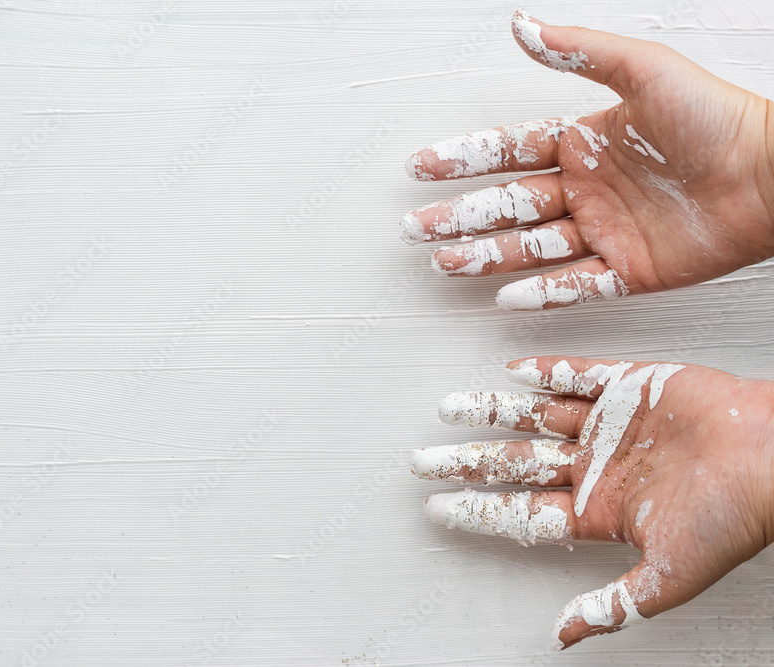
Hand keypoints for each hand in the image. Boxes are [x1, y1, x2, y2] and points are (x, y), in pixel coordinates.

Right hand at [402, 8, 773, 309]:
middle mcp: (588, 189)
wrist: (772, 175)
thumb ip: (578, 53)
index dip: (463, 159)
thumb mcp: (643, 70)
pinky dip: (542, 293)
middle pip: (508, 205)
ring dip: (486, 255)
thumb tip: (522, 24)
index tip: (422, 166)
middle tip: (416, 226)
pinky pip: (576, 284)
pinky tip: (507, 296)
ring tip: (445, 262)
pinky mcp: (629, 269)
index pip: (508, 152)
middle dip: (459, 217)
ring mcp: (605, 231)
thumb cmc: (718, 118)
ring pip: (531, 247)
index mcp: (585, 143)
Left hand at [411, 356, 773, 648]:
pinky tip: (510, 373)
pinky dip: (544, 372)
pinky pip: (575, 377)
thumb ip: (612, 604)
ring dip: (490, 412)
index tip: (435, 508)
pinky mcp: (629, 387)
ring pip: (533, 418)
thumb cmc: (735, 518)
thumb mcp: (667, 577)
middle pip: (514, 463)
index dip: (477, 510)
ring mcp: (609, 426)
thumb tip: (564, 636)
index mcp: (600, 510)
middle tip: (421, 460)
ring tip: (447, 407)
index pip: (521, 512)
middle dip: (465, 462)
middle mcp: (596, 466)